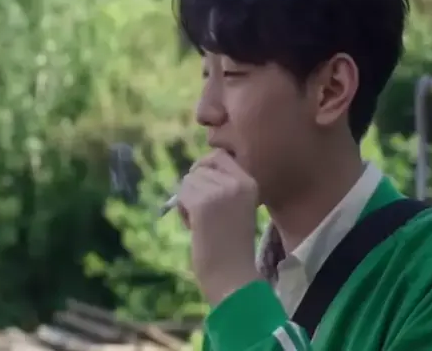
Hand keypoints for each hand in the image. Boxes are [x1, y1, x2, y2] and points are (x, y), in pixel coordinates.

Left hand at [177, 149, 260, 304]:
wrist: (232, 276)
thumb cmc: (231, 246)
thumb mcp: (236, 207)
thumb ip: (222, 186)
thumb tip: (195, 170)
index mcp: (250, 182)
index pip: (219, 155)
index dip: (205, 168)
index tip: (203, 189)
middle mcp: (237, 182)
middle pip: (200, 167)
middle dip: (194, 187)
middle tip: (202, 213)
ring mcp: (220, 191)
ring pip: (188, 181)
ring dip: (187, 200)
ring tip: (200, 223)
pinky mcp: (203, 203)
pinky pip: (181, 195)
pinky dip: (182, 211)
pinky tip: (194, 227)